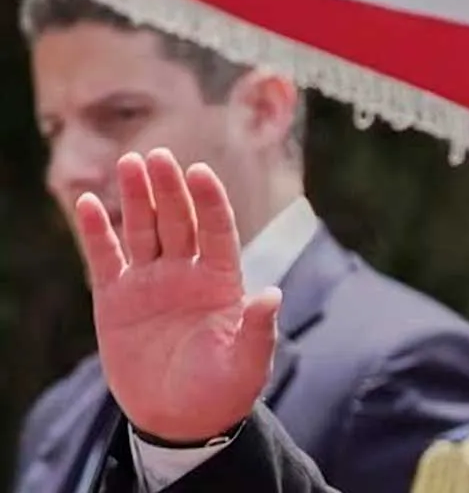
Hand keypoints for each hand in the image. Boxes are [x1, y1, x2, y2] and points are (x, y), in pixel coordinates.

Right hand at [74, 148, 281, 442]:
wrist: (182, 420)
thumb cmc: (225, 390)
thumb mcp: (248, 363)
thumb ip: (258, 329)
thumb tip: (272, 295)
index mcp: (222, 280)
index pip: (218, 229)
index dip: (210, 200)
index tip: (200, 172)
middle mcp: (187, 273)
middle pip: (178, 220)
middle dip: (169, 187)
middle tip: (158, 155)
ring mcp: (151, 283)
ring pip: (144, 229)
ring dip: (137, 196)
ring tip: (130, 163)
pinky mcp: (117, 299)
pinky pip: (106, 257)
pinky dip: (97, 230)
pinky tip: (88, 202)